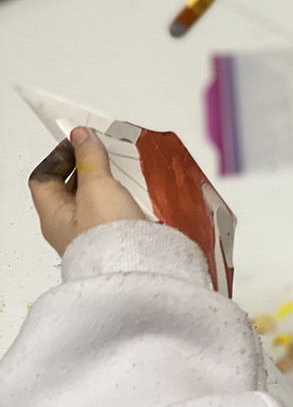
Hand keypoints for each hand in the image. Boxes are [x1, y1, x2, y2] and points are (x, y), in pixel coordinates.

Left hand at [29, 127, 146, 255]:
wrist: (135, 270)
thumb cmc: (107, 237)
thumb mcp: (97, 186)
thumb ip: (89, 158)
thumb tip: (80, 136)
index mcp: (53, 215)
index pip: (44, 177)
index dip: (59, 156)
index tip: (79, 141)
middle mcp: (68, 228)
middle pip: (68, 189)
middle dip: (84, 168)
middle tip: (101, 153)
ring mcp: (91, 236)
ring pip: (92, 201)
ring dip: (105, 184)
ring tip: (121, 171)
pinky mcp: (114, 241)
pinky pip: (111, 213)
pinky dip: (121, 199)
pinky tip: (135, 195)